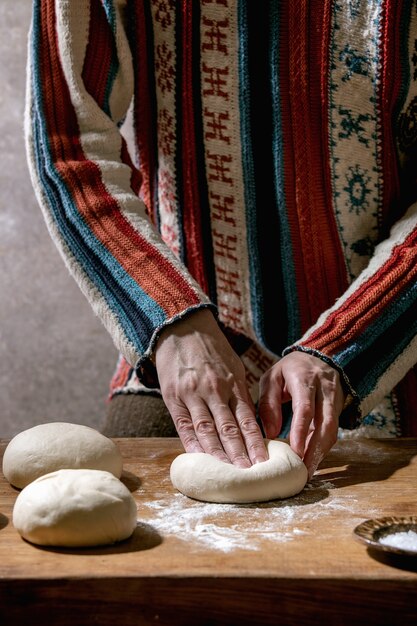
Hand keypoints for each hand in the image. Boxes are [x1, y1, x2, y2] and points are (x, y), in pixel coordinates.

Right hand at [154, 309, 267, 466]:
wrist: (181, 328)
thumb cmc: (211, 350)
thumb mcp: (232, 367)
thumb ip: (239, 394)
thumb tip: (248, 422)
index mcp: (233, 383)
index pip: (247, 419)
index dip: (255, 442)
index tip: (263, 461)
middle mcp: (215, 390)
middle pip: (229, 428)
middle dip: (240, 453)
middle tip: (249, 473)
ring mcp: (193, 393)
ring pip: (207, 430)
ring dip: (218, 454)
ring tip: (228, 472)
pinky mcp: (174, 396)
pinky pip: (184, 425)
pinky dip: (192, 443)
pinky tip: (200, 458)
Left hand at [258, 351, 344, 477]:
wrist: (318, 357)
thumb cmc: (289, 370)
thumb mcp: (272, 378)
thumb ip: (269, 403)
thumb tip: (272, 433)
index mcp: (305, 378)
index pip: (305, 407)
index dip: (301, 431)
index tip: (295, 452)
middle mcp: (325, 389)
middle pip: (326, 423)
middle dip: (315, 449)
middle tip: (303, 470)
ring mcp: (335, 399)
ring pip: (333, 430)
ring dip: (321, 452)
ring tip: (307, 470)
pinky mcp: (338, 409)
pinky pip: (333, 431)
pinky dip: (323, 447)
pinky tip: (312, 459)